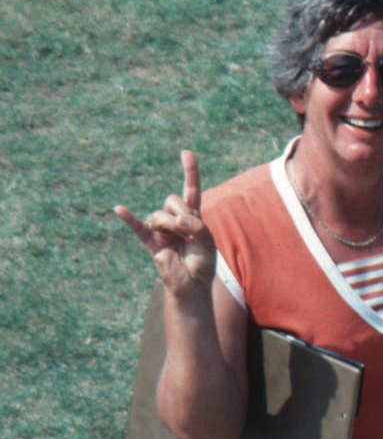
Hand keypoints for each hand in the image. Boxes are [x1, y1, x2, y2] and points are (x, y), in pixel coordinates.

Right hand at [114, 149, 215, 297]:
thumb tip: (178, 221)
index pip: (191, 190)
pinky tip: (119, 209)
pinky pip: (138, 227)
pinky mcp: (151, 242)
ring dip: (169, 225)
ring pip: (159, 214)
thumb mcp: (207, 242)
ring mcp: (162, 230)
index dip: (190, 172)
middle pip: (172, 200)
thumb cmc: (202, 264)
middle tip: (187, 231)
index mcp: (193, 217)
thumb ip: (197, 227)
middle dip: (181, 213)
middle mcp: (176, 220)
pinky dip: (129, 218)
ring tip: (176, 240)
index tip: (187, 152)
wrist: (191, 285)